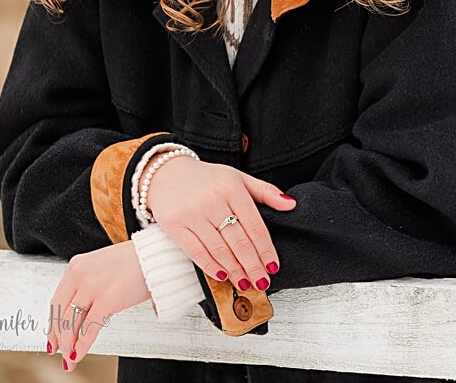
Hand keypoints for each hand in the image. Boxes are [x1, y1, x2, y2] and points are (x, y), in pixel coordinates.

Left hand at [45, 241, 147, 371]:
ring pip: (71, 321)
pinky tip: (78, 354)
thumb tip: (80, 313)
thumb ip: (87, 286)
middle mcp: (79, 274)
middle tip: (58, 352)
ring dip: (68, 344)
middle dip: (57, 337)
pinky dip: (82, 344)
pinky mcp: (107, 298)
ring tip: (69, 359)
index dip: (53, 323)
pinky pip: (89, 327)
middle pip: (60, 312)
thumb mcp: (100, 269)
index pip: (57, 300)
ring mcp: (92, 286)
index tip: (52, 337)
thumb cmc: (132, 264)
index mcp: (76, 266)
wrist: (154, 257)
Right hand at [144, 156, 295, 293]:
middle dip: (253, 267)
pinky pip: (196, 252)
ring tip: (245, 283)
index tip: (273, 267)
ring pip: (220, 250)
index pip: (256, 227)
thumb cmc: (205, 178)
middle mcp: (212, 200)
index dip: (266, 251)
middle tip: (262, 282)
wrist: (164, 172)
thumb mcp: (236, 178)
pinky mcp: (174, 224)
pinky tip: (222, 276)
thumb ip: (265, 192)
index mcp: (232, 188)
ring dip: (235, 271)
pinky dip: (211, 267)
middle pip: (240, 243)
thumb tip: (291, 205)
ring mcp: (192, 213)